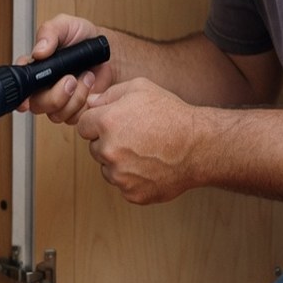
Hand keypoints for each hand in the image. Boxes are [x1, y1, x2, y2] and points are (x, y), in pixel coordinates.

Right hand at [19, 14, 112, 124]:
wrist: (109, 51)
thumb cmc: (84, 37)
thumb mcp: (65, 25)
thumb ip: (49, 33)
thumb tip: (38, 51)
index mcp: (36, 68)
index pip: (20, 85)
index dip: (19, 96)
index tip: (25, 100)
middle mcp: (44, 87)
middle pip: (36, 105)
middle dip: (54, 96)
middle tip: (70, 79)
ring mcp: (60, 100)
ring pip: (56, 114)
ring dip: (74, 98)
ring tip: (85, 77)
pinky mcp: (75, 109)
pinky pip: (74, 118)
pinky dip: (84, 103)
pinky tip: (89, 86)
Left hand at [76, 79, 196, 204]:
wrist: (198, 147)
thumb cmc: (172, 115)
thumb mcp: (141, 89)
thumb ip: (109, 94)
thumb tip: (90, 102)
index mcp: (107, 123)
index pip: (83, 125)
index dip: (98, 122)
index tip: (114, 122)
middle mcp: (109, 150)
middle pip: (94, 148)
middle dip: (108, 142)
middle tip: (135, 136)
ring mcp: (120, 175)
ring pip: (108, 168)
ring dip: (119, 162)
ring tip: (145, 151)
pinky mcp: (132, 193)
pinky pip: (123, 185)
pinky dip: (133, 178)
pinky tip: (150, 166)